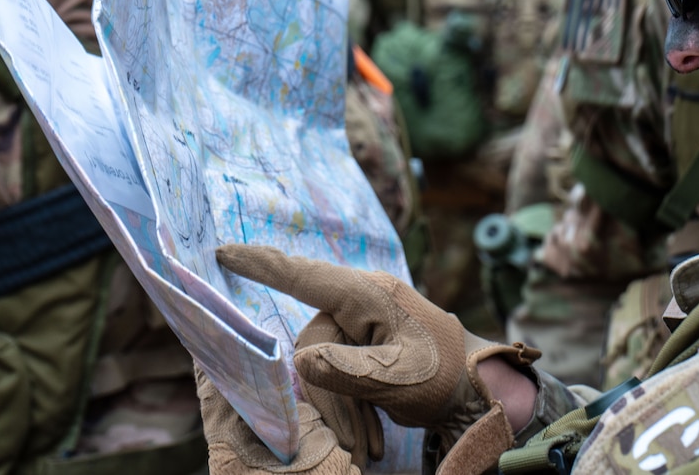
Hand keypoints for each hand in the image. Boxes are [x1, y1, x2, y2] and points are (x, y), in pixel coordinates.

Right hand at [215, 244, 540, 471]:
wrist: (476, 389)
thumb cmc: (444, 376)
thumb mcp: (398, 377)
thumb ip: (349, 368)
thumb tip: (300, 361)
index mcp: (369, 296)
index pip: (306, 276)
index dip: (262, 265)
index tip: (223, 252)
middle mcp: (362, 302)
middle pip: (312, 343)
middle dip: (330, 397)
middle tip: (357, 446)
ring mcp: (363, 322)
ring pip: (322, 364)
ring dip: (342, 408)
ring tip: (369, 447)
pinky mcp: (365, 342)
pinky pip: (337, 369)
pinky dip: (350, 404)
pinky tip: (370, 433)